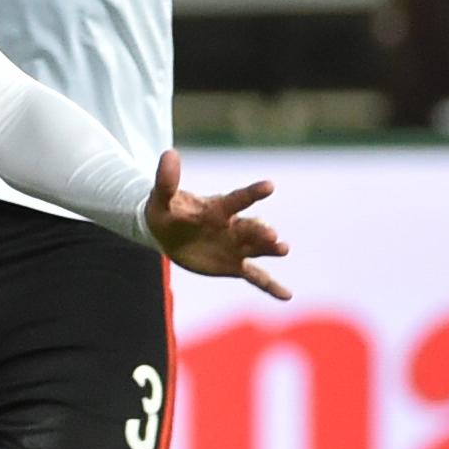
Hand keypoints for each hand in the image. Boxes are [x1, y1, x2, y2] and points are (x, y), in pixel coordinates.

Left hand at [142, 150, 290, 299]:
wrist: (166, 233)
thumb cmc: (166, 211)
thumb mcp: (161, 197)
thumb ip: (167, 180)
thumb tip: (169, 152)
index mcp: (218, 208)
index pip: (237, 199)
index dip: (252, 193)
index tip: (270, 186)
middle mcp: (232, 226)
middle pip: (250, 228)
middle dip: (261, 231)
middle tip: (272, 235)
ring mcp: (235, 247)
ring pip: (257, 249)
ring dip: (270, 250)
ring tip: (283, 249)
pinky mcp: (234, 265)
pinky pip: (255, 277)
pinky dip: (271, 286)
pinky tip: (287, 296)